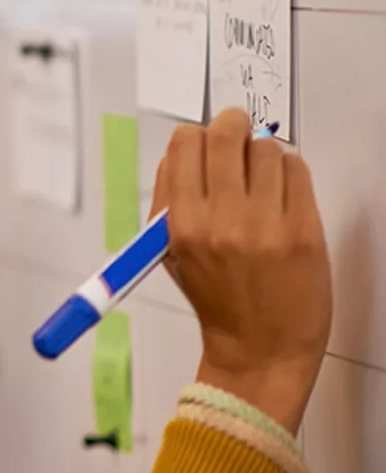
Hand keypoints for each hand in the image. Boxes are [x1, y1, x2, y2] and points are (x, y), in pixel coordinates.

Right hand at [153, 108, 331, 434]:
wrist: (259, 346)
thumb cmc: (215, 297)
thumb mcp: (170, 252)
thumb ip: (169, 199)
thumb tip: (183, 151)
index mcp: (180, 224)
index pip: (185, 144)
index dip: (198, 136)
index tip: (209, 143)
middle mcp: (219, 220)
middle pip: (225, 135)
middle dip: (233, 126)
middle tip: (239, 135)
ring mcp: (263, 225)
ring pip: (265, 148)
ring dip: (264, 155)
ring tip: (263, 179)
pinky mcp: (302, 230)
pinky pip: (297, 170)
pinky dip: (290, 171)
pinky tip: (283, 192)